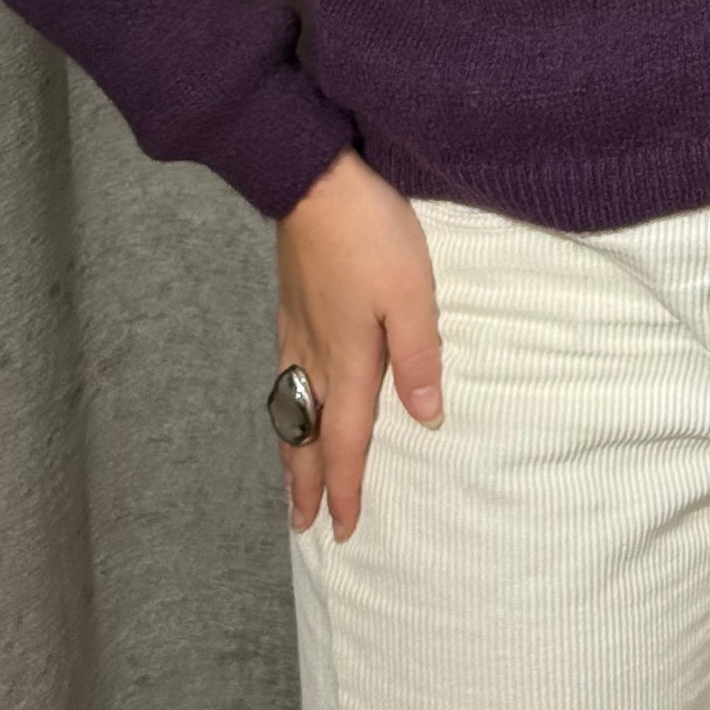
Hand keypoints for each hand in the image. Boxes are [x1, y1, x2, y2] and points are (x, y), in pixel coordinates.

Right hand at [274, 146, 442, 542]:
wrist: (314, 180)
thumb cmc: (370, 233)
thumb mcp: (412, 293)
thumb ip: (419, 357)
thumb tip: (427, 419)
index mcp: (348, 360)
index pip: (344, 440)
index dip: (344, 487)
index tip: (342, 529)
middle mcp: (314, 354)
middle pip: (305, 435)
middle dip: (305, 484)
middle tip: (301, 526)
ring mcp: (295, 328)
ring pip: (289, 408)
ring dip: (291, 451)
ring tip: (292, 477)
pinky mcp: (290, 304)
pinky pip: (282, 376)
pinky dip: (284, 409)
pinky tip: (289, 398)